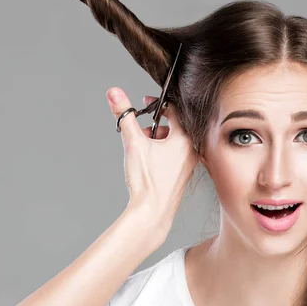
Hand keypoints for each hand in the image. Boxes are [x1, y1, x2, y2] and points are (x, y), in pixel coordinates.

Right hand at [106, 87, 198, 235]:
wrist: (152, 213)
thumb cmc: (147, 180)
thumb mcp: (133, 142)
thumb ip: (124, 115)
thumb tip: (114, 92)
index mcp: (185, 139)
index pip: (174, 111)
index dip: (156, 104)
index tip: (144, 103)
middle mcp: (192, 150)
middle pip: (173, 126)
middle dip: (153, 125)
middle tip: (139, 131)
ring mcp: (189, 163)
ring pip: (173, 141)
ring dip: (156, 139)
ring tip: (142, 148)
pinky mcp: (184, 174)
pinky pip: (174, 154)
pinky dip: (161, 151)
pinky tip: (148, 161)